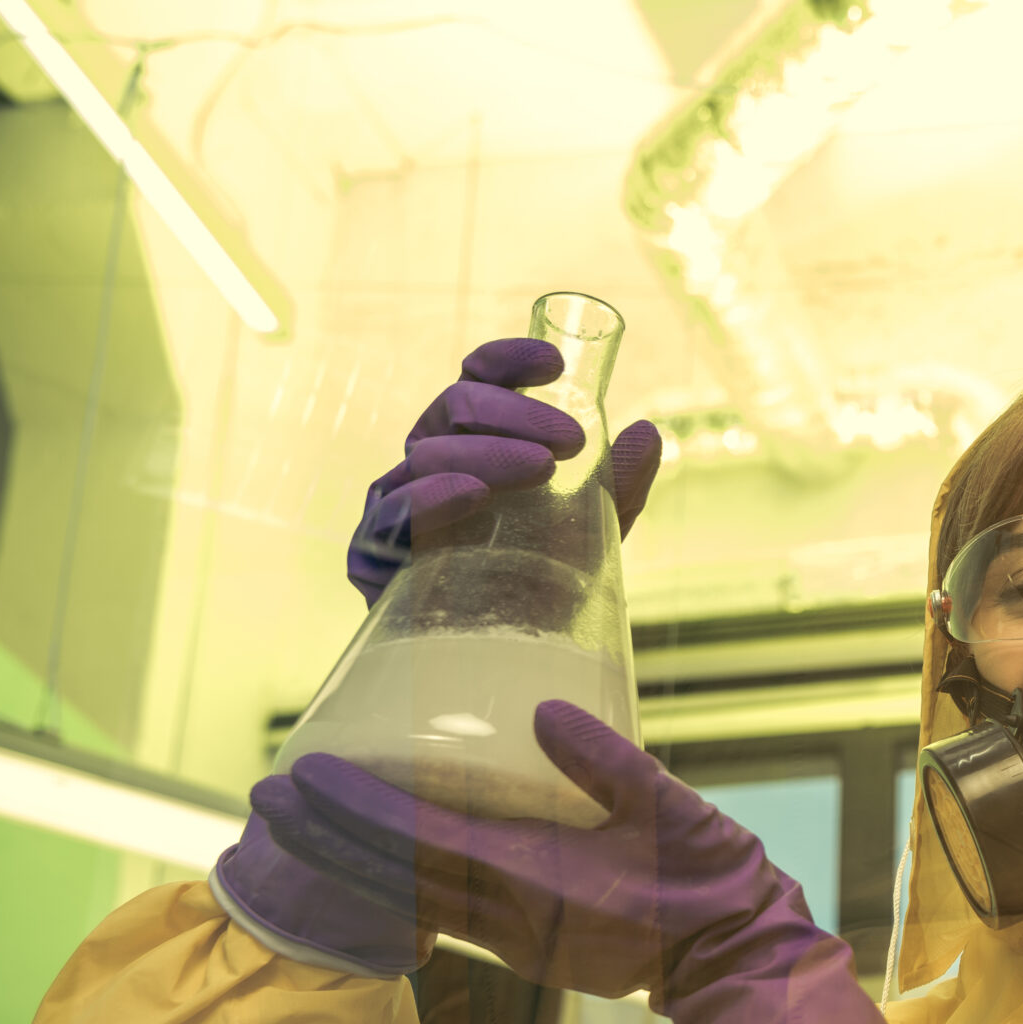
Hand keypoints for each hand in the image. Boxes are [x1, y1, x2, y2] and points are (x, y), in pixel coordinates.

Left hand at [251, 700, 791, 1000]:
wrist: (736, 965)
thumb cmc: (711, 881)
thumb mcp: (669, 806)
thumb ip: (605, 760)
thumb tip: (542, 711)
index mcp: (538, 875)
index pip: (424, 839)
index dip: (358, 809)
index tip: (304, 777)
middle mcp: (511, 913)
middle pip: (395, 875)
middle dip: (325, 838)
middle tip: (262, 800)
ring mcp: (516, 937)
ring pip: (409, 900)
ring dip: (349, 865)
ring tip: (298, 830)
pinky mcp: (529, 947)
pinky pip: (442, 916)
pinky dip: (395, 890)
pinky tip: (371, 872)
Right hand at [348, 338, 662, 604]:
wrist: (520, 661)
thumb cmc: (550, 583)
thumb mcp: (597, 529)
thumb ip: (620, 484)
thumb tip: (648, 432)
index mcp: (474, 442)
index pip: (477, 381)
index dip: (507, 362)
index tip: (555, 363)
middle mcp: (430, 464)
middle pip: (454, 409)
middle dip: (513, 412)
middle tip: (569, 439)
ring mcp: (398, 507)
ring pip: (426, 455)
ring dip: (486, 453)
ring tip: (540, 468)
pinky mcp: (375, 558)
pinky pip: (391, 518)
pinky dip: (432, 498)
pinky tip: (473, 495)